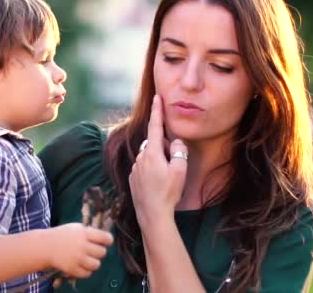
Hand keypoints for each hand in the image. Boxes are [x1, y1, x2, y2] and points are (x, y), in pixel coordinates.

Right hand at [46, 223, 112, 277]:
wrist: (45, 246)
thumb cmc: (63, 235)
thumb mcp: (76, 228)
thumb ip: (90, 232)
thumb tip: (106, 239)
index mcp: (84, 233)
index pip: (105, 238)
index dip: (108, 240)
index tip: (106, 242)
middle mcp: (82, 245)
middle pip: (102, 252)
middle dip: (99, 252)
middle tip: (92, 251)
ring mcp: (77, 258)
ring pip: (97, 265)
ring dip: (94, 263)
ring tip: (88, 259)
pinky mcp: (72, 269)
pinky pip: (87, 274)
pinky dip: (86, 271)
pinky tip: (81, 265)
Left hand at [129, 94, 187, 223]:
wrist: (152, 214)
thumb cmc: (168, 193)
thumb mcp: (180, 170)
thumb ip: (179, 151)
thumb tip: (174, 141)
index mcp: (152, 153)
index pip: (155, 126)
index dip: (157, 111)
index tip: (157, 97)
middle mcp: (140, 158)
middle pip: (154, 144)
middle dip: (163, 148)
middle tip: (173, 165)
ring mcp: (134, 168)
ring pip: (148, 156)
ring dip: (157, 161)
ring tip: (166, 179)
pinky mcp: (132, 178)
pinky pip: (143, 168)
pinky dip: (151, 171)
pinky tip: (157, 185)